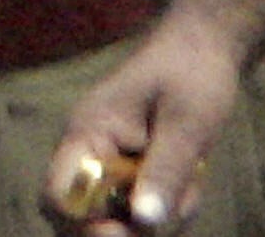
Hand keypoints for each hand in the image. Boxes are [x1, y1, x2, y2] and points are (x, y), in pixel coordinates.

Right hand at [41, 12, 240, 231]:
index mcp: (88, 133)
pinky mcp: (133, 172)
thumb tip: (145, 222)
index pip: (58, 192)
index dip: (84, 221)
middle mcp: (90, 153)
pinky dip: (167, 212)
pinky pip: (140, 211)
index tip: (127, 227)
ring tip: (190, 189)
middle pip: (82, 218)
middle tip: (165, 217)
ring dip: (154, 222)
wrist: (206, 47)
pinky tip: (189, 186)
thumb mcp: (187, 122)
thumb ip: (165, 170)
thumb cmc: (192, 73)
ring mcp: (111, 164)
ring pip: (116, 220)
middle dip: (125, 229)